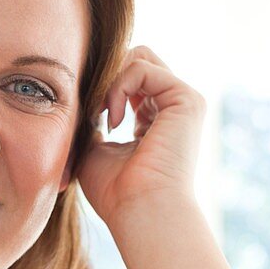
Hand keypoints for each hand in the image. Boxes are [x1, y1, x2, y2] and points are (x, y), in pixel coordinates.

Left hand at [77, 45, 206, 229]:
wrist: (140, 211)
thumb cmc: (116, 193)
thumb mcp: (94, 151)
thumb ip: (92, 122)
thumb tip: (83, 102)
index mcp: (153, 121)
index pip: (129, 80)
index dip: (101, 88)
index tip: (87, 118)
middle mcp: (171, 109)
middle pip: (136, 59)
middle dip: (106, 77)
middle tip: (92, 111)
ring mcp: (182, 102)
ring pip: (138, 57)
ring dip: (109, 82)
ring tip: (101, 116)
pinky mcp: (186, 99)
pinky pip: (141, 67)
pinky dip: (118, 87)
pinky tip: (112, 119)